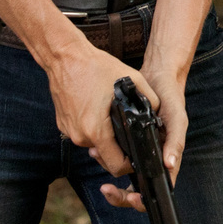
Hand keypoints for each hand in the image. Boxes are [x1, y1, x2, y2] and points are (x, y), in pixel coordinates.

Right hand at [46, 42, 154, 178]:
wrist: (65, 58)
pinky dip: (93, 127)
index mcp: (97, 130)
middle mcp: (80, 136)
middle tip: (128, 131)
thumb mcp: (132, 80)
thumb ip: (150, 100)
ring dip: (105, 136)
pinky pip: (83, 133)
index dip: (130, 165)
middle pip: (105, 155)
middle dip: (119, 148)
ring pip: (94, 144)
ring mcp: (69, 131)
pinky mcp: (63, 125)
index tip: (137, 156)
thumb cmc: (95, 67)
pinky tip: (99, 110)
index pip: (116, 165)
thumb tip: (158, 114)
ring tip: (113, 116)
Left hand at [99, 60, 188, 211]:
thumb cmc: (172, 98)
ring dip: (109, 168)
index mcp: (167, 157)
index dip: (143, 199)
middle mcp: (154, 157)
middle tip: (106, 190)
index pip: (158, 189)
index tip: (131, 198)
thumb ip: (175, 141)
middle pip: (138, 188)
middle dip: (120, 193)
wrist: (157, 76)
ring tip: (98, 156)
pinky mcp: (129, 141)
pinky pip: (116, 156)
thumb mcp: (177, 118)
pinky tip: (97, 149)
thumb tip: (169, 165)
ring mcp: (141, 150)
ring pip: (123, 173)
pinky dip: (106, 155)